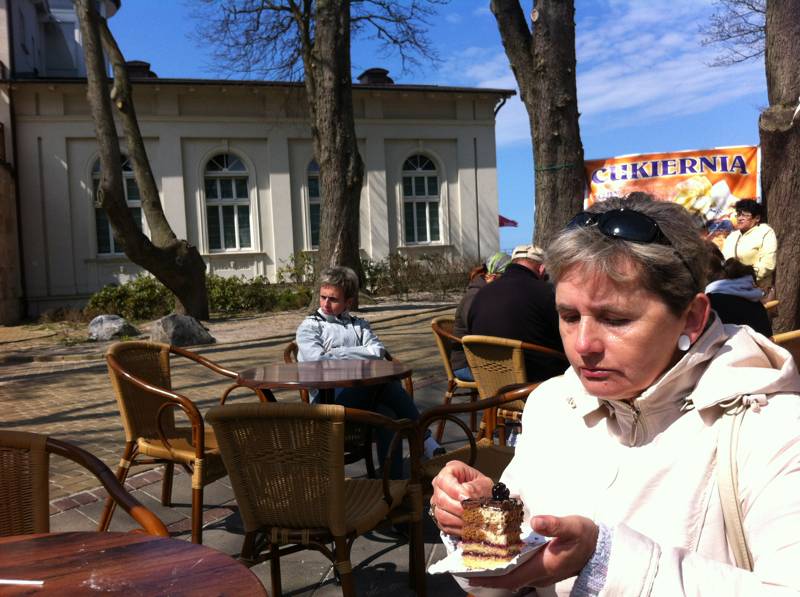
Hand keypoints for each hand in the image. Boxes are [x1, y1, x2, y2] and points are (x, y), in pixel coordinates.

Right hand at [429, 461, 492, 535]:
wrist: (486, 499)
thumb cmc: (484, 489)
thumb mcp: (484, 484)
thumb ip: (475, 488)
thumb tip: (466, 496)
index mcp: (450, 471)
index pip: (444, 480)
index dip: (455, 491)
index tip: (467, 498)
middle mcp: (440, 486)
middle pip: (441, 498)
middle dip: (458, 508)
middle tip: (472, 512)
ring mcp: (438, 501)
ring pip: (441, 514)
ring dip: (458, 520)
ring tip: (472, 521)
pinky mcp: (440, 516)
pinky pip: (444, 525)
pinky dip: (457, 528)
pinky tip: (469, 527)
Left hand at [471, 515, 598, 590]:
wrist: (600, 548)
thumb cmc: (585, 537)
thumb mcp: (572, 526)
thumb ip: (554, 524)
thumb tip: (536, 521)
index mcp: (543, 566)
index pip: (510, 577)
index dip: (490, 578)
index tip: (470, 576)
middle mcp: (539, 574)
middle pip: (508, 578)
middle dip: (487, 575)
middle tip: (465, 566)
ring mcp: (541, 573)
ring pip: (513, 575)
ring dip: (495, 570)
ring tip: (476, 560)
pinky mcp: (543, 568)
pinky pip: (520, 571)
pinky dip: (506, 566)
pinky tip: (498, 556)